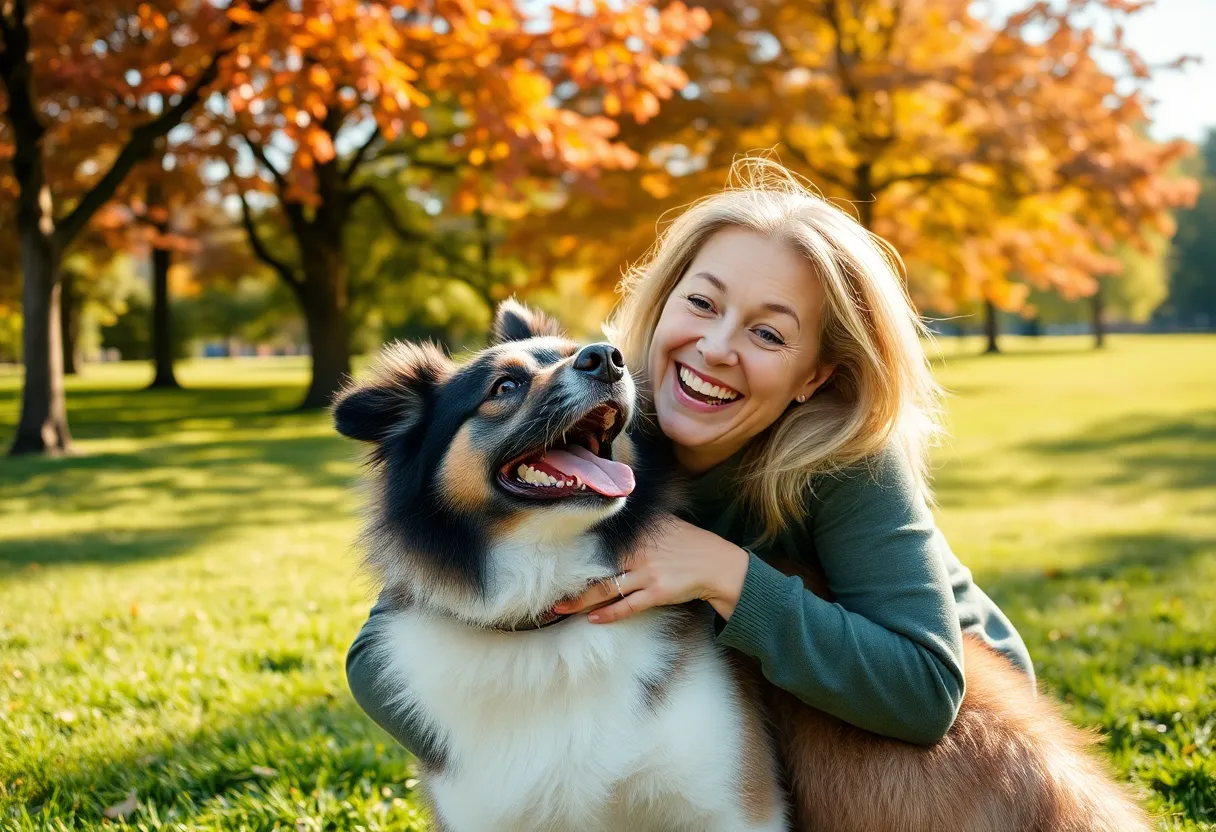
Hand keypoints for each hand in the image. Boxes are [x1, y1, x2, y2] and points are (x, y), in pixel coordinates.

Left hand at [553, 516, 749, 623]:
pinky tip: (593, 619)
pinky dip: (610, 613)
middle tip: (550, 592)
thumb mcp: (666, 524)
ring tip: (562, 609)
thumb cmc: (691, 543)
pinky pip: (628, 606)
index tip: (556, 561)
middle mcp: (640, 552)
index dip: (578, 552)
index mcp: (639, 535)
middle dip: (573, 582)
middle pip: (599, 568)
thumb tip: (622, 506)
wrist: (717, 565)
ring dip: (582, 601)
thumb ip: (642, 522)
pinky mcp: (657, 593)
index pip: (602, 542)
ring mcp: (648, 574)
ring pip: (608, 589)